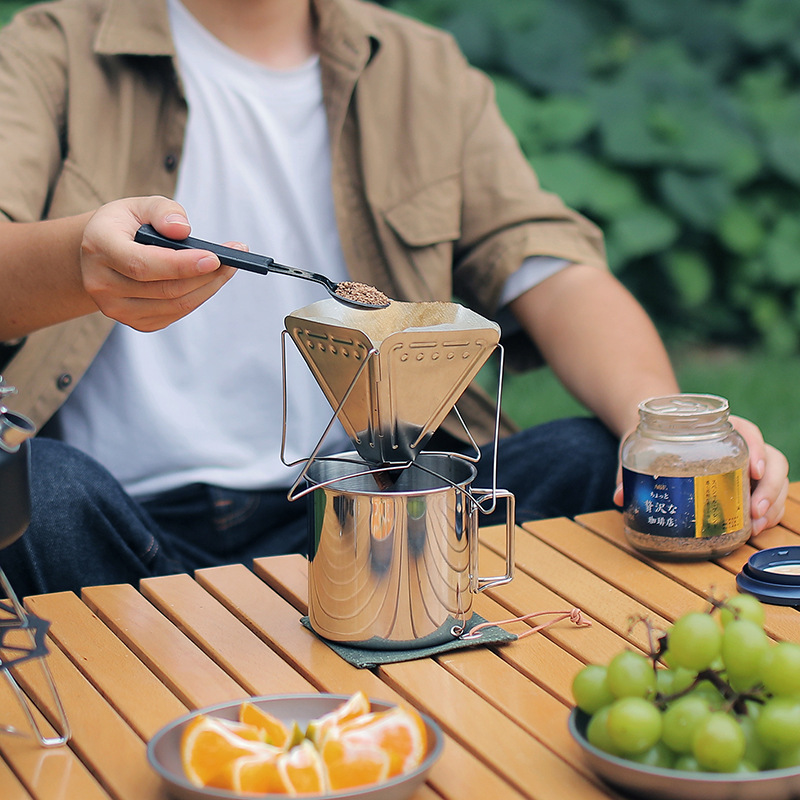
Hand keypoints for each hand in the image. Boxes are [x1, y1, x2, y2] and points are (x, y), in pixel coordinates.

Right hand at [80, 196, 237, 330]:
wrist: (103, 254)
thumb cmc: (127, 225)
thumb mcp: (140, 205)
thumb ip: (163, 211)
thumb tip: (183, 230)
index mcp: (99, 247)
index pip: (143, 264)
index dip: (182, 265)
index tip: (216, 257)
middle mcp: (101, 283)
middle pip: (166, 289)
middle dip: (207, 275)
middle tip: (235, 258)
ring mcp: (116, 308)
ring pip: (175, 305)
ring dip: (209, 287)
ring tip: (229, 267)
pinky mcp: (135, 322)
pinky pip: (176, 314)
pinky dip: (199, 297)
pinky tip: (211, 280)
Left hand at [613, 416, 788, 535]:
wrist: (659, 432)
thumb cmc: (653, 436)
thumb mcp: (639, 447)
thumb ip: (629, 470)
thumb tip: (621, 497)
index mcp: (720, 427)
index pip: (749, 431)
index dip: (757, 449)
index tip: (753, 469)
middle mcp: (740, 443)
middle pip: (772, 460)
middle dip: (770, 487)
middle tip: (754, 511)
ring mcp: (747, 463)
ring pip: (776, 479)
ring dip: (772, 504)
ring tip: (755, 526)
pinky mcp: (747, 482)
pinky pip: (769, 495)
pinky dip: (768, 512)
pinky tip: (755, 528)